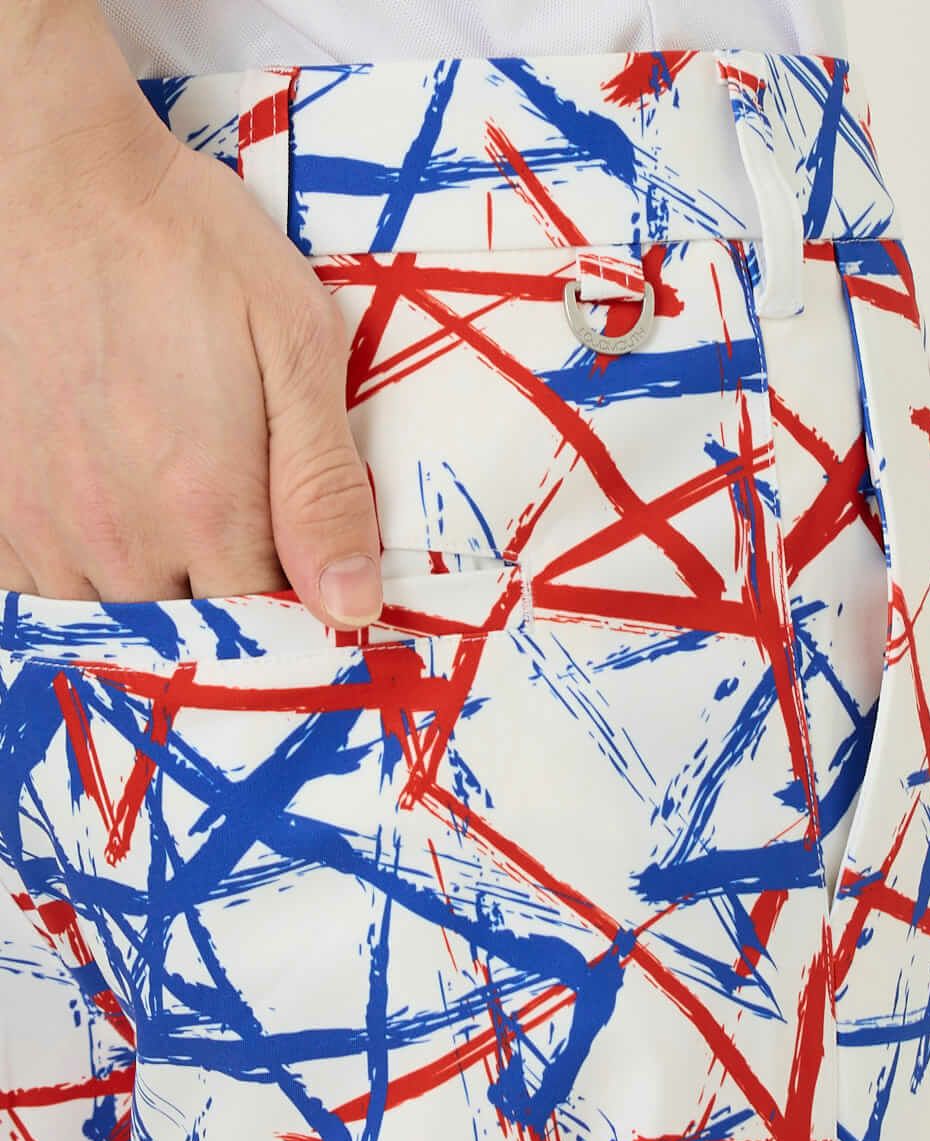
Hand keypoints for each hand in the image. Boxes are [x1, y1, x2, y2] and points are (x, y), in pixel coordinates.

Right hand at [0, 3, 381, 627]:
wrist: (46, 181)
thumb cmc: (186, 253)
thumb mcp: (293, 349)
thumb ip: (324, 488)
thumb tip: (354, 607)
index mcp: (210, 509)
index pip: (263, 621)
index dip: (289, 609)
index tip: (300, 582)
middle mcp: (120, 538)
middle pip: (187, 629)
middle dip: (222, 605)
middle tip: (236, 543)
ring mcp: (42, 525)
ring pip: (108, 616)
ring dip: (149, 592)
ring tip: (169, 524)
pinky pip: (35, 589)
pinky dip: (76, 573)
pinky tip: (102, 520)